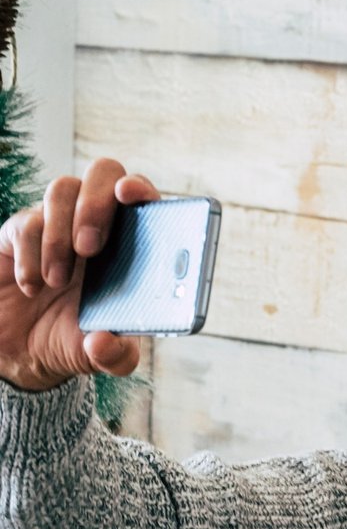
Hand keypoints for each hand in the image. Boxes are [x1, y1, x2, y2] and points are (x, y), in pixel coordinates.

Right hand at [0, 160, 154, 390]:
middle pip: (104, 172)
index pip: (145, 197)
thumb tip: (107, 342)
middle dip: (97, 204)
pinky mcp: (19, 231)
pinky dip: (28, 256)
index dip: (141, 187)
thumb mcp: (100, 355)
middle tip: (90, 247)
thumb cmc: (74, 340)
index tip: (131, 195)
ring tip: (57, 282)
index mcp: (133, 243)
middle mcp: (98, 222)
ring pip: (62, 190)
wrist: (21, 350)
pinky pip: (24, 222)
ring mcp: (58, 221)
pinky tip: (32, 286)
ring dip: (59, 236)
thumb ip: (114, 355)